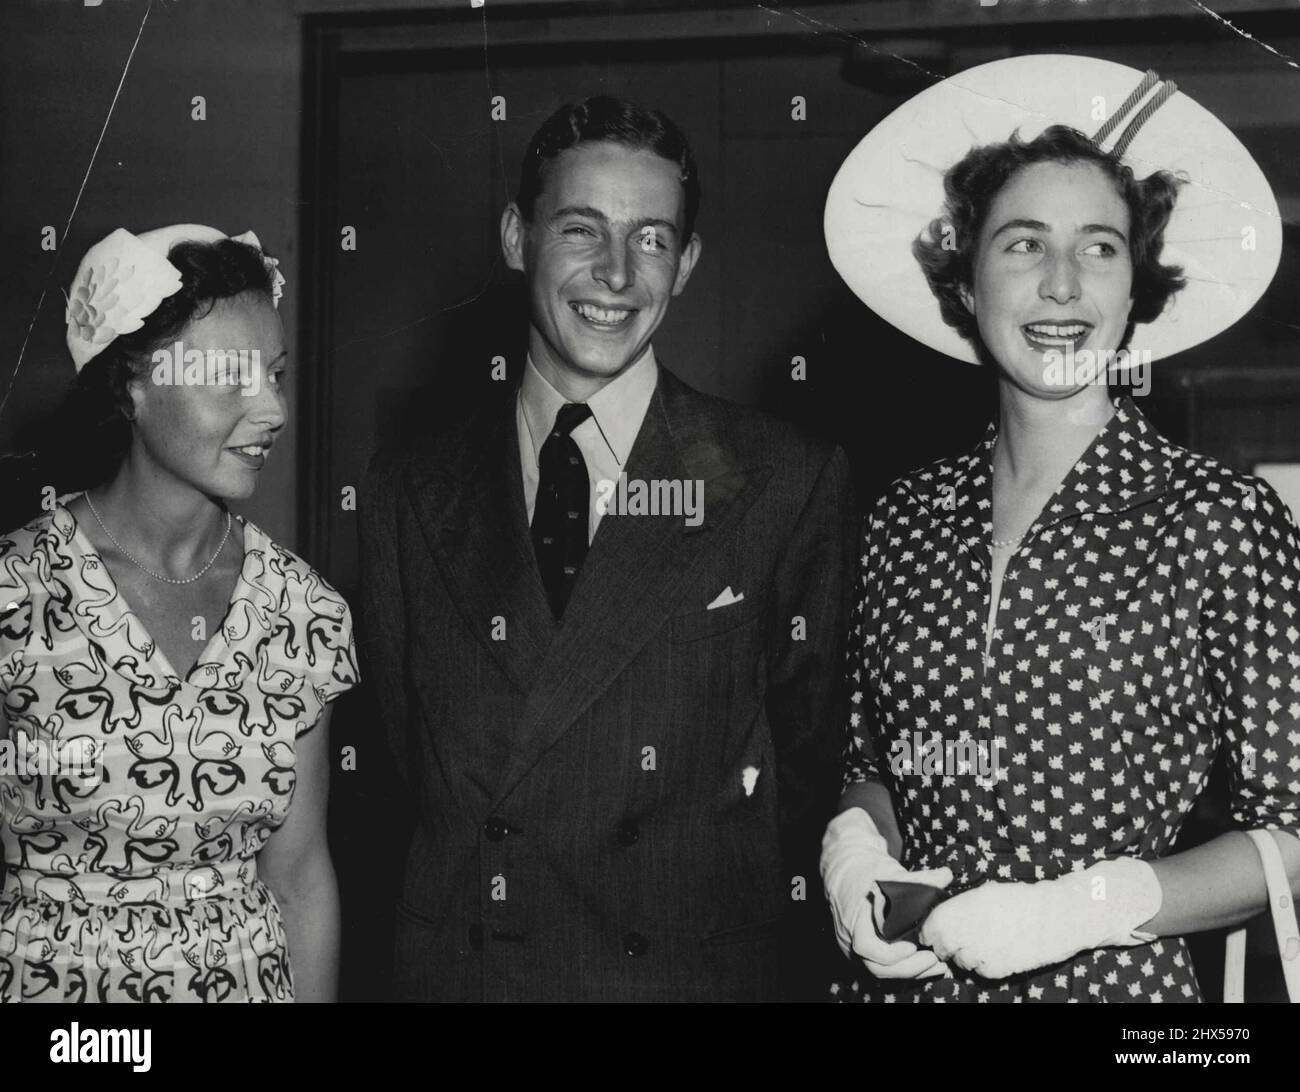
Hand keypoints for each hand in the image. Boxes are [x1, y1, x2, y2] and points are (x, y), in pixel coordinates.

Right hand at [820, 807, 953, 978]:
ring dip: (908, 971)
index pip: (866, 947)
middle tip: (934, 960)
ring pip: (880, 970)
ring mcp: (853, 946)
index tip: (913, 946)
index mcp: (854, 918)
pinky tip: (923, 964)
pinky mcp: (862, 950)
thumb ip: (919, 877)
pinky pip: (880, 966)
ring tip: (936, 966)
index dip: (891, 953)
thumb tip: (946, 875)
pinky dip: (902, 968)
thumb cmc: (866, 871)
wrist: (846, 870)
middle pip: (876, 967)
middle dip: (908, 968)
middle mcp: (850, 937)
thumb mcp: (891, 872)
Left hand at [919, 857, 1161, 979]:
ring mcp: (980, 951)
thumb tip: (941, 920)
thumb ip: (960, 907)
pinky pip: (981, 972)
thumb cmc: (1022, 900)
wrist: (1059, 915)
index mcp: (961, 906)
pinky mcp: (996, 969)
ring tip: (990, 942)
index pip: (929, 927)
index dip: (932, 931)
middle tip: (964, 941)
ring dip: (969, 956)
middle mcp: (966, 928)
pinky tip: (1003, 952)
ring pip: (961, 962)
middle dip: (948, 946)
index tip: (938, 933)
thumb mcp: (986, 893)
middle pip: (942, 947)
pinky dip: (988, 966)